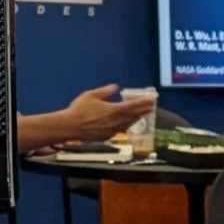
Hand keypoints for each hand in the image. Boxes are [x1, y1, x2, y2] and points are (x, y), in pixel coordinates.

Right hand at [18, 86, 150, 152]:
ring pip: (129, 124)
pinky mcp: (107, 136)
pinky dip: (127, 125)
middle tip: (152, 106)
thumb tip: (114, 87)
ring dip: (137, 118)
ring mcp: (112, 130)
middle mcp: (116, 122)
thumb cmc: (79, 110)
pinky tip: (128, 123)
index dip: (144, 102)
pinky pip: (121, 130)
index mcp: (114, 110)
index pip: (133, 106)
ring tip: (143, 114)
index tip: (153, 99)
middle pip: (134, 116)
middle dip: (144, 110)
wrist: (70, 127)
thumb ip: (105, 91)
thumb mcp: (91, 95)